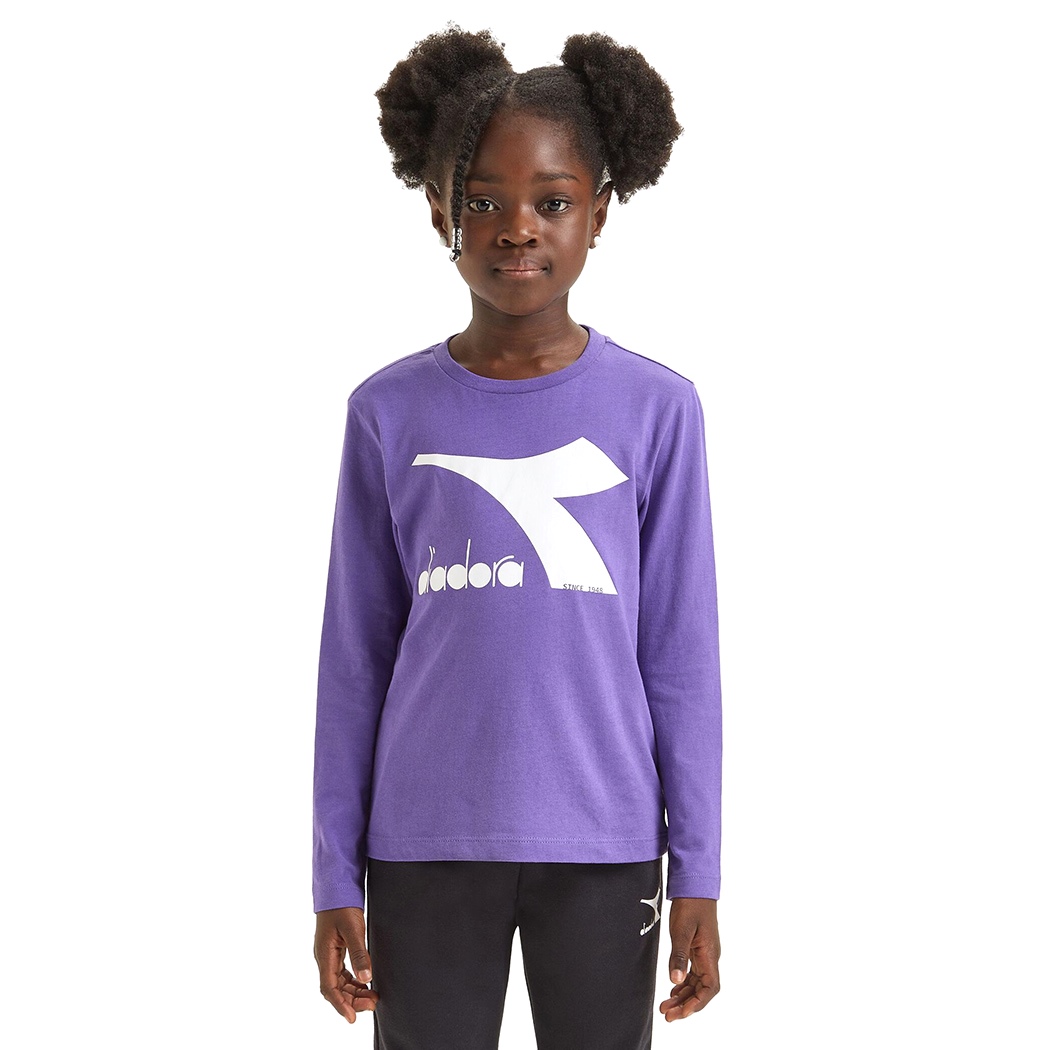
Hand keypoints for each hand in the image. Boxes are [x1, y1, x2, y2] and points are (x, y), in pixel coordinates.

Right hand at [314, 906, 378, 1023]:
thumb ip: (359, 953)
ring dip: (353, 991)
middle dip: (352, 1000)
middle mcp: (324, 957)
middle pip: (335, 988)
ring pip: (339, 981)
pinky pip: (342, 972)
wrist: (336, 886)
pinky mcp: (335, 949)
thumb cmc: (342, 905)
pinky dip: (353, 980)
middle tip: (372, 1004)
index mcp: (324, 954)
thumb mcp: (353, 928)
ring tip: (372, 997)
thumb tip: (366, 977)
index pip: (329, 988)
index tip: (352, 1018)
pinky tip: (365, 983)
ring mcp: (329, 953)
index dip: (341, 1005)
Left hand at [658, 896, 719, 1021]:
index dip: (698, 1003)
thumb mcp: (682, 930)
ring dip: (683, 996)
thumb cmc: (691, 904)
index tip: (683, 1012)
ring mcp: (703, 953)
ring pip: (696, 983)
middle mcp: (709, 957)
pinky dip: (683, 984)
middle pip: (702, 990)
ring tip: (666, 1007)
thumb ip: (679, 956)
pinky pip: (692, 973)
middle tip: (668, 1015)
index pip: (710, 988)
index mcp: (710, 955)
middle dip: (686, 1005)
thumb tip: (675, 981)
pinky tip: (673, 990)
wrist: (695, 886)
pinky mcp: (696, 948)